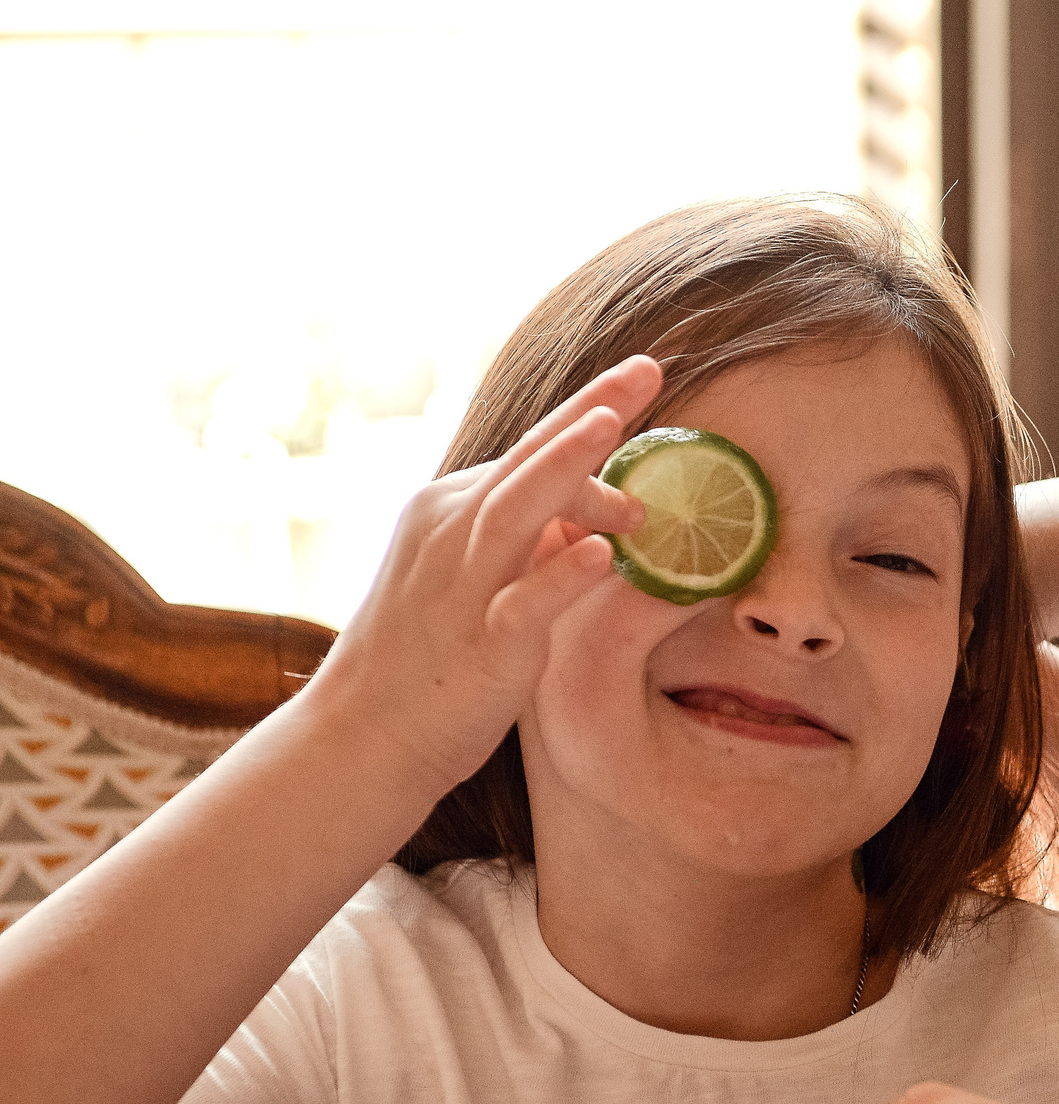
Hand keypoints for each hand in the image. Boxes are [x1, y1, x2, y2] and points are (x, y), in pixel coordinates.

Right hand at [300, 356, 658, 792]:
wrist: (364, 735)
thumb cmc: (429, 658)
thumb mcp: (477, 580)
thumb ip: (530, 543)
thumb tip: (592, 521)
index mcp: (451, 510)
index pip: (529, 452)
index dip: (584, 411)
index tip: (639, 376)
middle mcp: (452, 533)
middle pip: (527, 459)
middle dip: (589, 410)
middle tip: (650, 369)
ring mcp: (463, 586)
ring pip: (516, 511)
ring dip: (568, 467)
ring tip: (615, 425)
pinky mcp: (480, 644)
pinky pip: (521, 602)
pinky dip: (559, 575)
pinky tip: (601, 553)